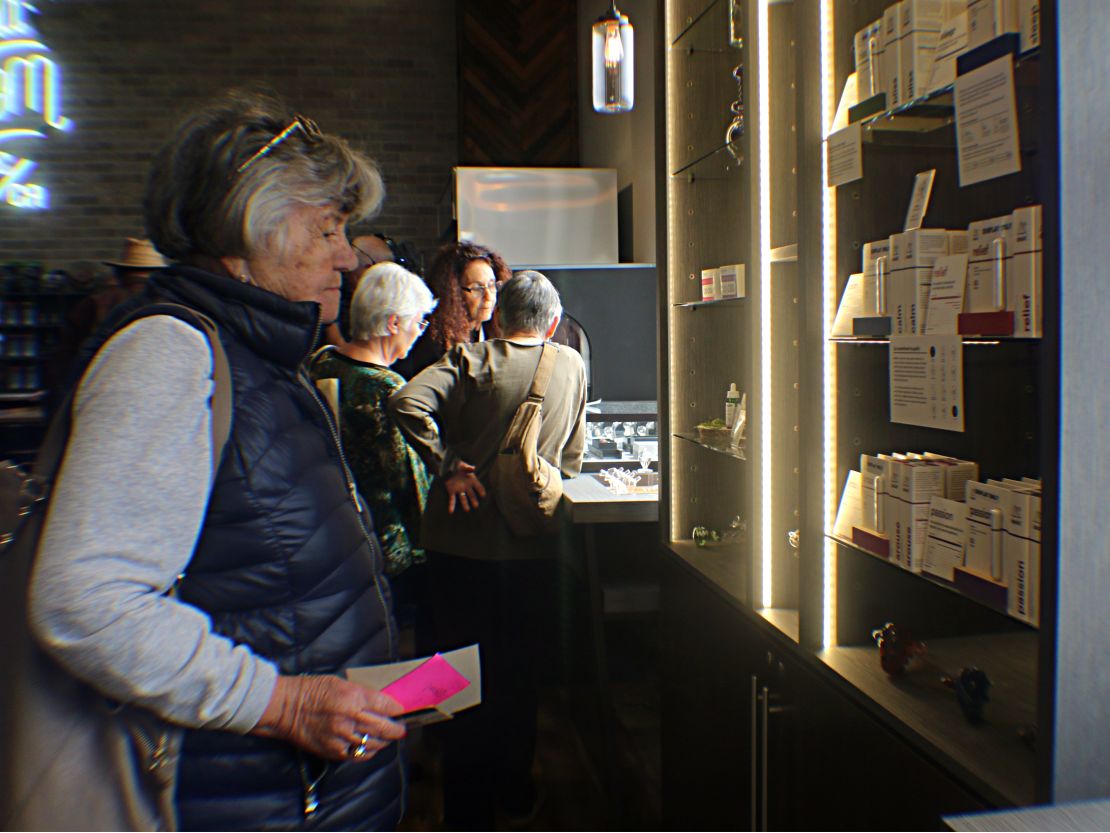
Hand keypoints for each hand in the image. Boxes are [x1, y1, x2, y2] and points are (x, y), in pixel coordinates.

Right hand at [252, 675, 405, 761]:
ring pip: (374, 743)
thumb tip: (380, 702)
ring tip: (388, 737)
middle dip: (397, 728)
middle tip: (401, 728)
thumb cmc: (312, 690)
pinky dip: (369, 752)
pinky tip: (372, 747)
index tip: (401, 710)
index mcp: (352, 697)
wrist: (287, 708)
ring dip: (385, 741)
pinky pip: (358, 755)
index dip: (396, 709)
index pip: (384, 705)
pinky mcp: (333, 751)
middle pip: (383, 727)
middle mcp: (349, 718)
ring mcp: (342, 737)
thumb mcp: (340, 683)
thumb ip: (361, 694)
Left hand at [444, 460, 486, 513]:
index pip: (478, 486)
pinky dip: (451, 505)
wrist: (449, 466)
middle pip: (471, 495)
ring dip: (465, 504)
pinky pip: (452, 499)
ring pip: (463, 498)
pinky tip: (451, 511)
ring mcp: (459, 490)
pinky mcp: (452, 491)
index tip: (483, 495)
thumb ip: (468, 468)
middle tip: (476, 506)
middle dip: (474, 500)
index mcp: (472, 480)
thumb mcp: (463, 465)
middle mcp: (467, 486)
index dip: (481, 490)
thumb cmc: (458, 465)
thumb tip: (472, 468)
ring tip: (467, 510)